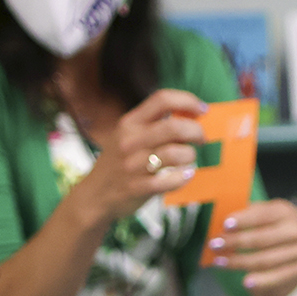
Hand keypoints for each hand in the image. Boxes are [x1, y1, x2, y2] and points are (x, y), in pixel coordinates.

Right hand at [74, 90, 206, 223]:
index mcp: (129, 123)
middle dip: (196, 132)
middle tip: (202, 138)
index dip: (187, 101)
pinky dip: (183, 177)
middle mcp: (130, 141)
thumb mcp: (127, 137)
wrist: (94, 195)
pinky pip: (170, 181)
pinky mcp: (137, 187)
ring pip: (175, 154)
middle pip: (173, 127)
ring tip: (189, 160)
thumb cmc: (118, 163)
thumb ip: (153, 125)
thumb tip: (191, 117)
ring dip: (190, 156)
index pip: (162, 99)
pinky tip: (185, 176)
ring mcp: (132, 165)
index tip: (202, 110)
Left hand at [207, 199, 296, 294]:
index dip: (243, 221)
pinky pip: (278, 277)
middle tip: (215, 245)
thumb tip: (225, 224)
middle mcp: (294, 232)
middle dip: (235, 243)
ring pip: (265, 260)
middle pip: (261, 240)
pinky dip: (262, 281)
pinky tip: (246, 282)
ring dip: (239, 263)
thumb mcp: (272, 208)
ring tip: (220, 261)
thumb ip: (252, 213)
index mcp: (285, 212)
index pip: (262, 216)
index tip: (225, 225)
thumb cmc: (283, 221)